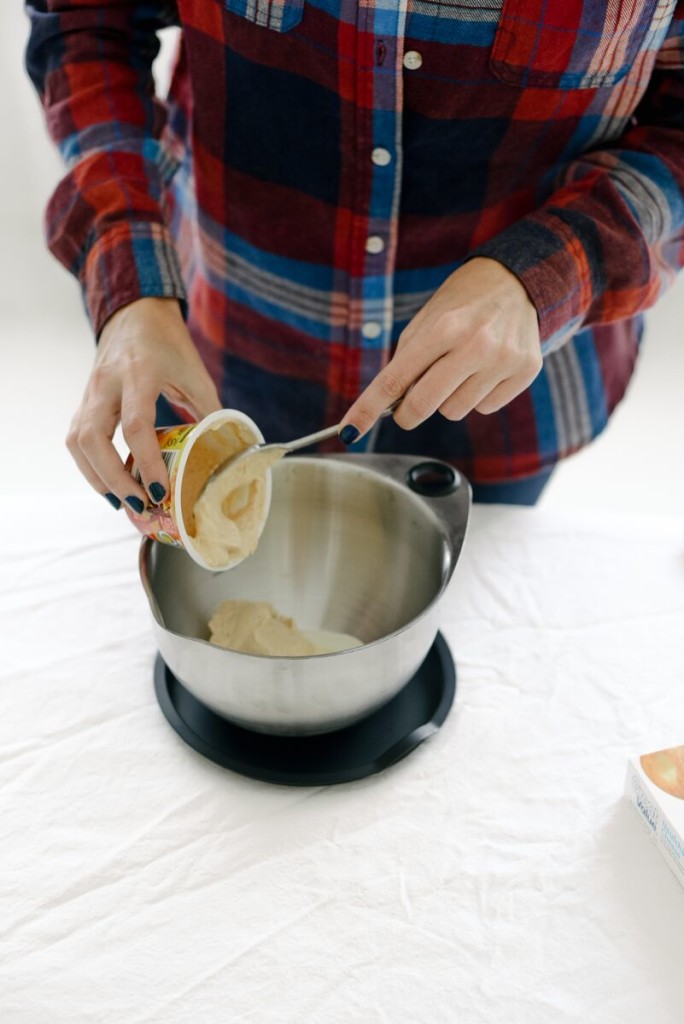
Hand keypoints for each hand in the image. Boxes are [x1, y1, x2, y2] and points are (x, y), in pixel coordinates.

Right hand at [67, 297, 221, 509]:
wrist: (134, 312)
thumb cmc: (168, 343)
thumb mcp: (196, 373)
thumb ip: (209, 412)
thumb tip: (224, 454)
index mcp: (139, 373)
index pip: (135, 424)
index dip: (145, 462)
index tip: (161, 492)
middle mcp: (107, 383)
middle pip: (93, 438)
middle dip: (113, 479)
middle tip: (140, 506)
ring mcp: (89, 392)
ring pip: (77, 441)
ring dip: (97, 478)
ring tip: (123, 504)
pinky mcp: (83, 402)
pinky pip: (77, 439)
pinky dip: (90, 467)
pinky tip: (110, 486)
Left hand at [339, 258, 541, 440]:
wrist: (517, 281)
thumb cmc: (462, 303)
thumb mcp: (427, 320)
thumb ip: (407, 361)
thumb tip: (390, 406)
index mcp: (443, 326)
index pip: (395, 379)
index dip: (368, 409)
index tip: (350, 432)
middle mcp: (476, 343)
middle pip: (423, 405)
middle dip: (407, 413)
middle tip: (406, 407)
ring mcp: (503, 359)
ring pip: (454, 411)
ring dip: (447, 399)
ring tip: (460, 370)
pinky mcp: (525, 371)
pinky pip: (485, 408)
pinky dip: (477, 396)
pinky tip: (485, 370)